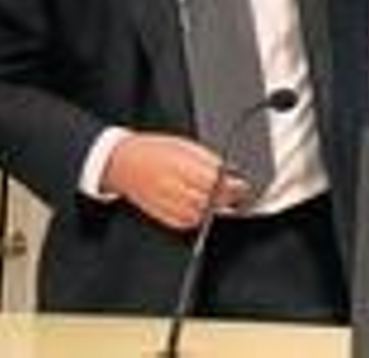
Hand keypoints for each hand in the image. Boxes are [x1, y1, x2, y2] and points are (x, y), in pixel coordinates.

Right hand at [101, 132, 252, 230]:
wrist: (123, 163)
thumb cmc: (154, 150)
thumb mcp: (186, 145)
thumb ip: (209, 160)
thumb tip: (232, 171)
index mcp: (182, 166)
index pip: (218, 182)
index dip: (235, 184)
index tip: (244, 183)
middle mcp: (175, 187)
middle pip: (213, 199)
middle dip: (229, 196)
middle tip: (238, 191)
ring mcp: (168, 203)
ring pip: (204, 213)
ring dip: (215, 206)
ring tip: (218, 197)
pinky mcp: (163, 215)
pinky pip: (189, 222)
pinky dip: (200, 216)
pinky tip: (201, 206)